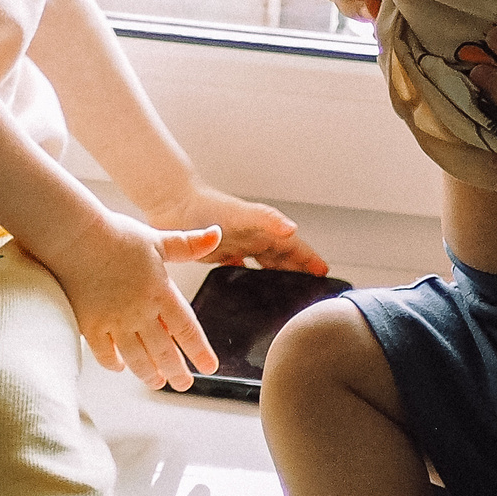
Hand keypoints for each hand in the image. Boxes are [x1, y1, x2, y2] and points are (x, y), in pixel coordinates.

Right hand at [47, 212, 222, 389]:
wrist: (75, 238)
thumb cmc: (116, 235)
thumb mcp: (157, 239)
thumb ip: (188, 244)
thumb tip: (216, 234)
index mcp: (161, 292)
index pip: (187, 330)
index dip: (200, 351)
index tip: (209, 367)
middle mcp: (141, 312)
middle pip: (164, 351)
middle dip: (177, 371)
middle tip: (183, 384)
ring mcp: (115, 322)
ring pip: (137, 357)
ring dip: (149, 373)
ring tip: (157, 382)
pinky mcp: (91, 325)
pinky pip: (105, 353)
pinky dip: (114, 363)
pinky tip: (119, 367)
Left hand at [144, 182, 330, 274]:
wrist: (172, 203)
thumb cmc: (205, 206)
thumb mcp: (241, 215)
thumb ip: (267, 219)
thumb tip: (292, 229)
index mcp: (262, 230)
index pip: (293, 247)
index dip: (309, 259)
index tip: (324, 272)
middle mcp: (253, 238)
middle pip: (282, 257)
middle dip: (298, 270)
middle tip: (312, 288)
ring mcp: (237, 245)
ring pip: (264, 263)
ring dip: (278, 274)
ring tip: (288, 292)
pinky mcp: (219, 253)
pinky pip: (241, 268)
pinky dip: (250, 277)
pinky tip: (251, 289)